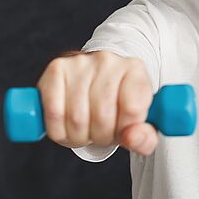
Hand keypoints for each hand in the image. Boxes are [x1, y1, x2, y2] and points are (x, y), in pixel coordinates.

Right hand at [36, 50, 158, 153]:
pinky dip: (59, 131)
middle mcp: (109, 60)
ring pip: (76, 119)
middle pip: (102, 116)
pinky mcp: (56, 69)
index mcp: (135, 70)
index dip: (125, 129)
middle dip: (101, 136)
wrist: (96, 80)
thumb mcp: (138, 123)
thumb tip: (132, 138)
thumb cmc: (118, 104)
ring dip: (79, 136)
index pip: (133, 109)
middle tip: (102, 132)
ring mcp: (80, 62)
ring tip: (86, 128)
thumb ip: (144, 137)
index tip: (122, 128)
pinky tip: (67, 125)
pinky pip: (54, 113)